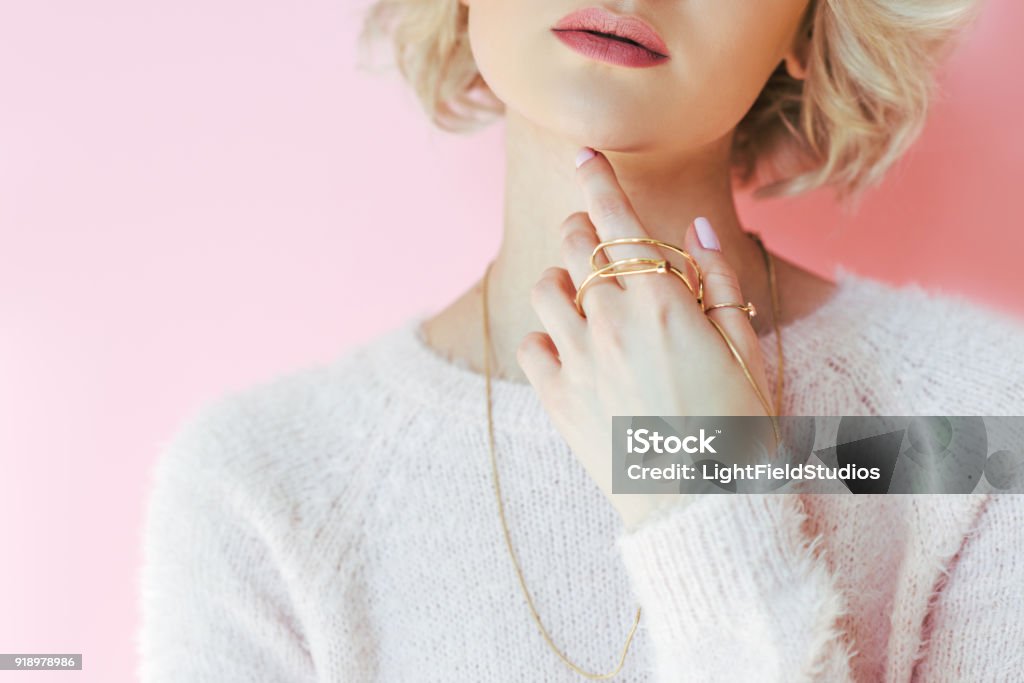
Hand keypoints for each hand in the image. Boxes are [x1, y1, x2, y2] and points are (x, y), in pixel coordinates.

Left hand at [516, 148, 774, 529]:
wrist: (702, 507)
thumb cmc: (738, 430)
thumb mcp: (749, 350)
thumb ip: (721, 282)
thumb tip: (696, 227)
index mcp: (662, 305)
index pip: (619, 222)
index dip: (599, 180)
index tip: (583, 153)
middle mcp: (611, 323)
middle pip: (575, 246)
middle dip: (584, 231)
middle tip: (599, 242)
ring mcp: (577, 361)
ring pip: (545, 290)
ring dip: (563, 282)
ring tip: (586, 300)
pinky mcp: (556, 400)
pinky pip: (530, 345)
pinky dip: (545, 338)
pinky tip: (571, 350)